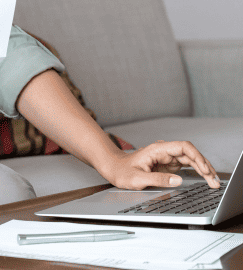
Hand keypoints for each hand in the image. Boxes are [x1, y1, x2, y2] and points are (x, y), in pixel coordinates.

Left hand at [102, 140, 220, 189]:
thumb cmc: (122, 171)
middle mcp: (164, 151)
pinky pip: (185, 166)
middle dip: (204, 165)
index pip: (183, 147)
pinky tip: (205, 178)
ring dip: (203, 169)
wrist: (114, 168)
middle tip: (214, 181)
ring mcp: (166, 157)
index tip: (205, 169)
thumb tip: (178, 180)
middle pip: (189, 154)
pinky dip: (196, 172)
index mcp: (157, 149)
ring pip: (190, 160)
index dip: (196, 157)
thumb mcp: (138, 178)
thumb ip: (158, 179)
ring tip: (214, 182)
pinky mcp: (167, 164)